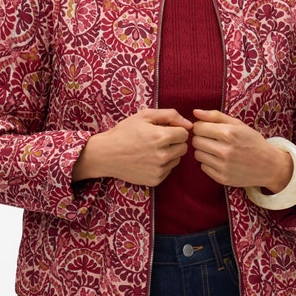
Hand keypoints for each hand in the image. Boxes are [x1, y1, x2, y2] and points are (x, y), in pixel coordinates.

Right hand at [72, 109, 192, 186]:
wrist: (105, 154)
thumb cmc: (124, 132)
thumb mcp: (144, 116)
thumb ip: (170, 115)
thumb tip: (189, 124)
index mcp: (161, 137)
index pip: (184, 133)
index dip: (175, 129)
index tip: (163, 129)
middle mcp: (163, 155)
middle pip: (183, 147)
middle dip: (174, 142)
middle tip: (158, 139)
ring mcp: (159, 170)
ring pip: (177, 159)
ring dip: (170, 154)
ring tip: (152, 150)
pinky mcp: (155, 180)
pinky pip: (168, 170)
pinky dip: (162, 165)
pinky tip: (148, 160)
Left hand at [191, 109, 292, 191]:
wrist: (269, 165)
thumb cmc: (252, 141)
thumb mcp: (238, 124)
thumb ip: (215, 116)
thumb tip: (195, 112)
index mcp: (229, 133)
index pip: (198, 128)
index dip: (201, 127)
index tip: (208, 129)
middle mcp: (225, 150)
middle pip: (195, 141)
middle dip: (201, 138)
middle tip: (212, 139)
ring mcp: (223, 166)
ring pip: (197, 154)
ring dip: (204, 151)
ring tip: (216, 149)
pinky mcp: (222, 178)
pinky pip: (203, 167)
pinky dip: (208, 163)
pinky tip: (219, 160)